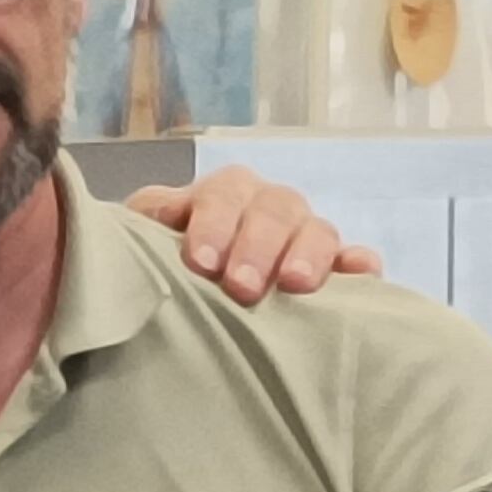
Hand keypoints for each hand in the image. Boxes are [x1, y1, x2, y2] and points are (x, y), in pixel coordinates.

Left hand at [125, 167, 377, 304]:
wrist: (181, 297)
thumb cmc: (158, 267)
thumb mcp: (137, 244)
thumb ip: (134, 230)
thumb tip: (131, 228)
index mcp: (219, 197)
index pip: (223, 194)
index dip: (213, 223)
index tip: (200, 262)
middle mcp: (265, 209)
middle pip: (273, 209)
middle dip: (257, 245)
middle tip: (241, 287)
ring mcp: (302, 237)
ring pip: (317, 229)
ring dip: (308, 253)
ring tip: (294, 285)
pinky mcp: (332, 270)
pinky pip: (355, 261)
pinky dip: (359, 266)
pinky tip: (360, 275)